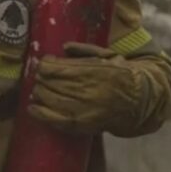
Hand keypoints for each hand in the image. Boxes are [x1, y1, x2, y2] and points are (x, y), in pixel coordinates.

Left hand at [29, 42, 150, 135]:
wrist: (138, 102)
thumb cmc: (120, 75)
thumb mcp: (108, 56)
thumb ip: (86, 50)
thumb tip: (64, 47)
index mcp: (95, 71)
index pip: (57, 68)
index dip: (45, 65)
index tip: (43, 63)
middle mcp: (88, 91)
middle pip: (51, 84)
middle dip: (41, 78)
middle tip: (39, 76)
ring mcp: (84, 109)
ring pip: (50, 99)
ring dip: (39, 93)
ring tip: (38, 89)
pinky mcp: (81, 124)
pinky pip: (54, 119)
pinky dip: (39, 113)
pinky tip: (32, 107)